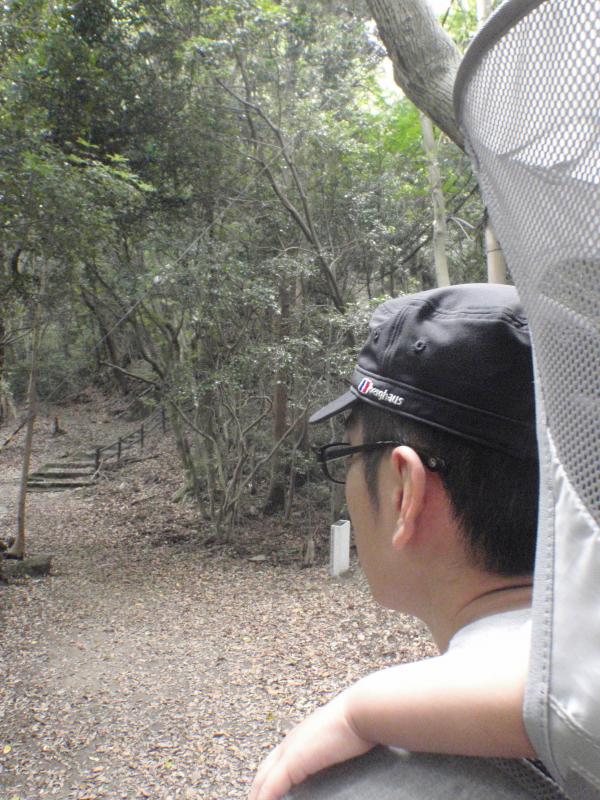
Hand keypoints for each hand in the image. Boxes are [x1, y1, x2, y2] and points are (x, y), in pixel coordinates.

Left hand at [249, 692, 373, 799]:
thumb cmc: (360, 722)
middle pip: (262, 772)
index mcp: (299, 737)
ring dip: (258, 796)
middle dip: (257, 790)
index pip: (274, 762)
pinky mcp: (293, 761)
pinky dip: (264, 798)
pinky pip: (271, 787)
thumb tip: (343, 756)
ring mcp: (289, 750)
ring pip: (262, 781)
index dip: (267, 778)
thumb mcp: (343, 739)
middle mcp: (290, 742)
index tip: (266, 793)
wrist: (360, 711)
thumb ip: (335, 750)